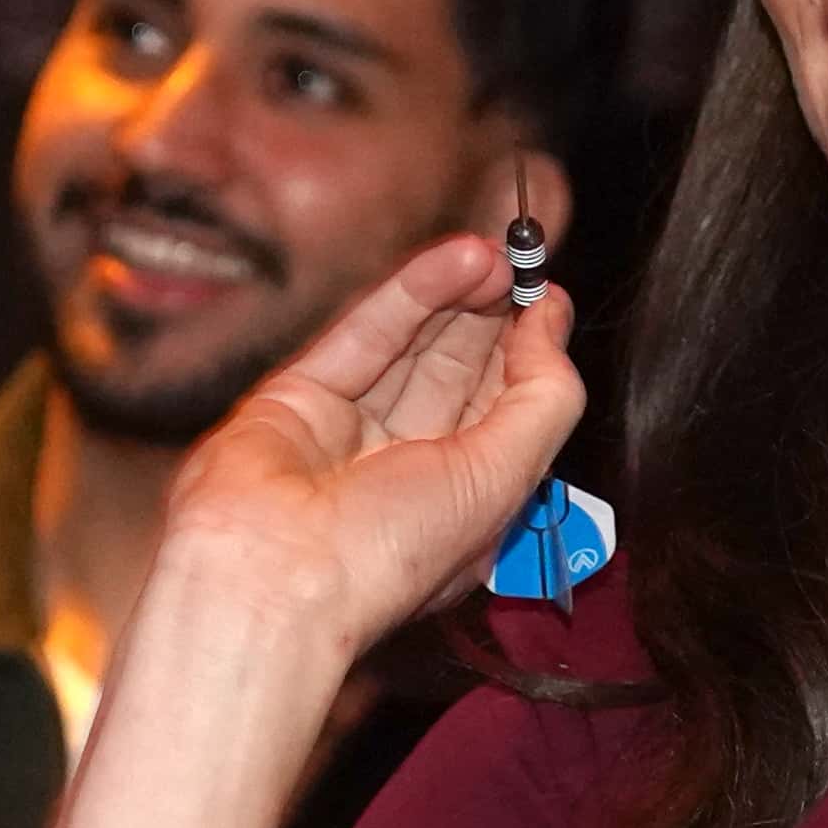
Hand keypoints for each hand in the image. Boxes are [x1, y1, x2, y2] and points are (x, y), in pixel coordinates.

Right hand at [160, 234, 585, 655]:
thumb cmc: (392, 555)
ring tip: (500, 250)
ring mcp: (351, 431)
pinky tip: (457, 259)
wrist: (275, 577)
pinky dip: (412, 293)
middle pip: (460, 373)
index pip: (505, 412)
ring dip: (460, 295)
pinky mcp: (299, 397)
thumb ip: (542, 398)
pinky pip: (366, 336)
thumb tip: (552, 324)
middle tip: (525, 260)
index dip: (530, 355)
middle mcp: (407, 469)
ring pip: (415, 347)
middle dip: (495, 316)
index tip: (550, 300)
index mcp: (462, 505)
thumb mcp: (506, 477)